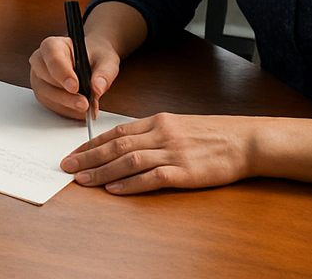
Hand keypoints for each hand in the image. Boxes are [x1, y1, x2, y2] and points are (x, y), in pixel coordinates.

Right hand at [30, 33, 120, 119]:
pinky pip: (51, 106)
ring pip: (46, 95)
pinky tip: (80, 110)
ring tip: (87, 108)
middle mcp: (40, 61)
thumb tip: (97, 88)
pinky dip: (67, 111)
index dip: (62, 73)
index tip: (75, 87)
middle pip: (46, 79)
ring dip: (67, 105)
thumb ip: (104, 73)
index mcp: (53, 45)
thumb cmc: (96, 57)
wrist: (92, 63)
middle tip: (85, 104)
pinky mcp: (43, 94)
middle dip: (66, 95)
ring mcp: (39, 78)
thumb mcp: (106, 60)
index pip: (52, 57)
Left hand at [60, 113, 255, 194]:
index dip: (92, 143)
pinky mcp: (185, 172)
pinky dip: (130, 184)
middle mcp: (161, 134)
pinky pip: (151, 178)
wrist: (244, 141)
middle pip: (116, 146)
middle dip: (88, 156)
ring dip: (101, 170)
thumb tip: (125, 143)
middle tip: (66, 166)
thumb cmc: (212, 135)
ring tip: (82, 179)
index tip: (74, 151)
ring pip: (128, 161)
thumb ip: (153, 132)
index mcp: (158, 121)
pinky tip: (114, 189)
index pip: (117, 132)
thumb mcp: (178, 125)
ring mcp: (173, 153)